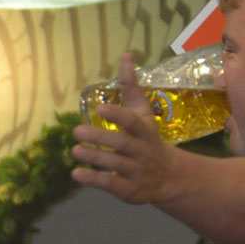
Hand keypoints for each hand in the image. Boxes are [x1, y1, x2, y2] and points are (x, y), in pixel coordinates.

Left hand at [71, 53, 173, 203]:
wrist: (169, 177)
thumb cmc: (148, 138)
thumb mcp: (143, 113)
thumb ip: (131, 86)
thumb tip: (125, 54)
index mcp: (145, 131)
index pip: (132, 122)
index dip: (118, 115)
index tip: (100, 109)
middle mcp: (142, 151)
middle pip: (122, 143)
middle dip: (100, 138)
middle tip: (77, 130)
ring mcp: (137, 171)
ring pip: (115, 164)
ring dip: (94, 157)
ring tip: (75, 150)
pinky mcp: (129, 189)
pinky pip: (111, 184)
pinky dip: (94, 179)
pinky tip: (76, 174)